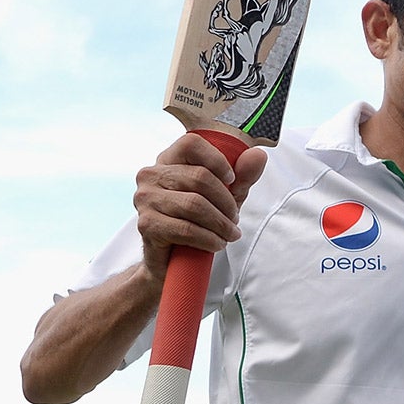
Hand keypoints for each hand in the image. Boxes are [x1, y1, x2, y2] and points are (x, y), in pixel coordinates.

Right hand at [132, 134, 267, 281]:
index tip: (232, 180)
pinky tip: (217, 244)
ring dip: (220, 223)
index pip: (191, 143)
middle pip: (200, 177)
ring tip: (230, 234)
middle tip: (234, 219)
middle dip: (226, 202)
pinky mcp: (146, 224)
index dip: (217, 160)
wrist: (171, 260)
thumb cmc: (198, 221)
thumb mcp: (225, 196)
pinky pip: (186, 229)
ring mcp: (145, 199)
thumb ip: (242, 176)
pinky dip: (209, 239)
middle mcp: (151, 175)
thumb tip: (257, 156)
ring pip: (194, 204)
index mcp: (168, 160)